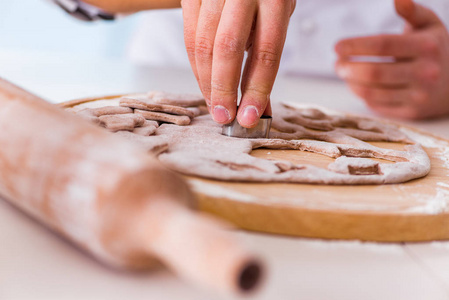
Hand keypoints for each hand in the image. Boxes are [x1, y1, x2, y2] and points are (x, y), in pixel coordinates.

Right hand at [181, 0, 295, 126]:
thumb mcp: (276, 15)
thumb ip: (264, 58)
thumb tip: (257, 106)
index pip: (266, 53)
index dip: (256, 90)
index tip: (250, 117)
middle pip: (227, 49)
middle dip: (223, 90)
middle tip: (225, 118)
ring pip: (202, 45)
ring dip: (206, 83)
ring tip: (215, 106)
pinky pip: (189, 36)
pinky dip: (195, 65)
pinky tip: (204, 82)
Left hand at [335, 0, 448, 119]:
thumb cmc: (433, 49)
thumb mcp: (429, 25)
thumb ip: (412, 11)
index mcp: (427, 46)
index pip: (384, 45)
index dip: (356, 45)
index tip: (337, 47)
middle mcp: (426, 72)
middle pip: (374, 72)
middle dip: (348, 68)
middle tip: (336, 64)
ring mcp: (420, 95)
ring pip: (372, 92)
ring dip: (350, 82)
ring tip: (344, 72)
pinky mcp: (412, 112)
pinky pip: (376, 105)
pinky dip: (361, 94)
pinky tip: (356, 84)